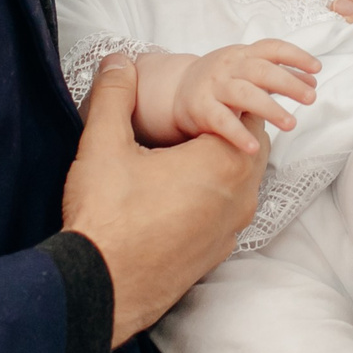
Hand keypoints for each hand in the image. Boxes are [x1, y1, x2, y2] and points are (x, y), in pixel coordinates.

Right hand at [64, 53, 269, 346]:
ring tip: (180, 154)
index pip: (247, 111)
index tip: (196, 94)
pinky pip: (230, 211)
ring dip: (221, 163)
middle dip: (226, 127)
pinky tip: (177, 194)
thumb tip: (118, 62)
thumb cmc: (107, 217)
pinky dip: (214, 195)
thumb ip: (114, 95)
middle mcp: (242, 195)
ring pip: (243, 180)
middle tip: (187, 119)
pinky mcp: (218, 253)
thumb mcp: (103, 144)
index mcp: (224, 161)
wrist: (101, 290)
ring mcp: (233, 228)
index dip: (224, 97)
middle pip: (251, 144)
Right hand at [162, 41, 319, 154]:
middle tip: (311, 98)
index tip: (317, 68)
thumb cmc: (222, 80)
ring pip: (244, 94)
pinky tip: (254, 147)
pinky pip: (221, 121)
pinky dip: (238, 134)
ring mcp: (213, 87)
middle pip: (261, 71)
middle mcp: (229, 67)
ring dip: (270, 108)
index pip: (272, 48)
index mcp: (243, 54)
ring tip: (291, 124)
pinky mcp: (200, 109)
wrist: (177, 89)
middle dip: (288, 83)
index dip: (296, 56)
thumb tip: (312, 82)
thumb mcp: (248, 70)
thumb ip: (278, 74)